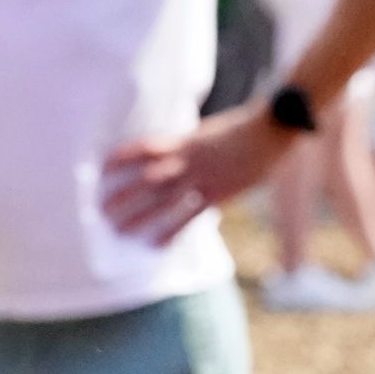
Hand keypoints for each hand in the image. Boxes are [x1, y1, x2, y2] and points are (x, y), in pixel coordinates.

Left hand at [99, 104, 286, 244]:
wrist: (272, 130)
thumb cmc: (239, 129)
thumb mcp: (205, 132)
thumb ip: (185, 145)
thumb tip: (167, 155)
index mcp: (185, 141)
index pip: (145, 148)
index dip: (122, 157)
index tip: (102, 167)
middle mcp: (190, 160)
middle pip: (148, 179)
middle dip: (124, 195)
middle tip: (102, 210)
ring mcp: (204, 178)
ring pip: (165, 202)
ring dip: (140, 217)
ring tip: (119, 231)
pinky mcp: (219, 194)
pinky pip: (190, 217)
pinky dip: (172, 232)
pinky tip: (156, 244)